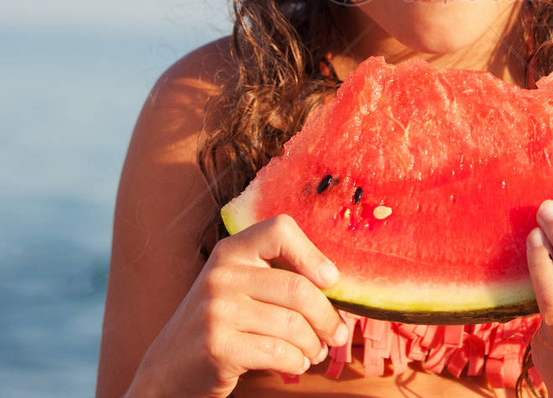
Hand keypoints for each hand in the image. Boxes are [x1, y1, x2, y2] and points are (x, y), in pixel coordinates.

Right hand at [129, 215, 348, 397]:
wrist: (167, 369)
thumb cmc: (221, 323)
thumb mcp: (240, 286)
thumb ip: (276, 276)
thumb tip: (337, 284)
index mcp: (231, 250)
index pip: (280, 229)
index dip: (312, 253)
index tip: (331, 280)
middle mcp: (222, 274)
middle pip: (297, 288)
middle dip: (327, 316)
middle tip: (338, 333)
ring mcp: (216, 310)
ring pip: (292, 325)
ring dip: (313, 344)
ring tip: (315, 351)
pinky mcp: (217, 346)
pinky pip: (277, 352)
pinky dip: (296, 361)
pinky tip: (296, 364)